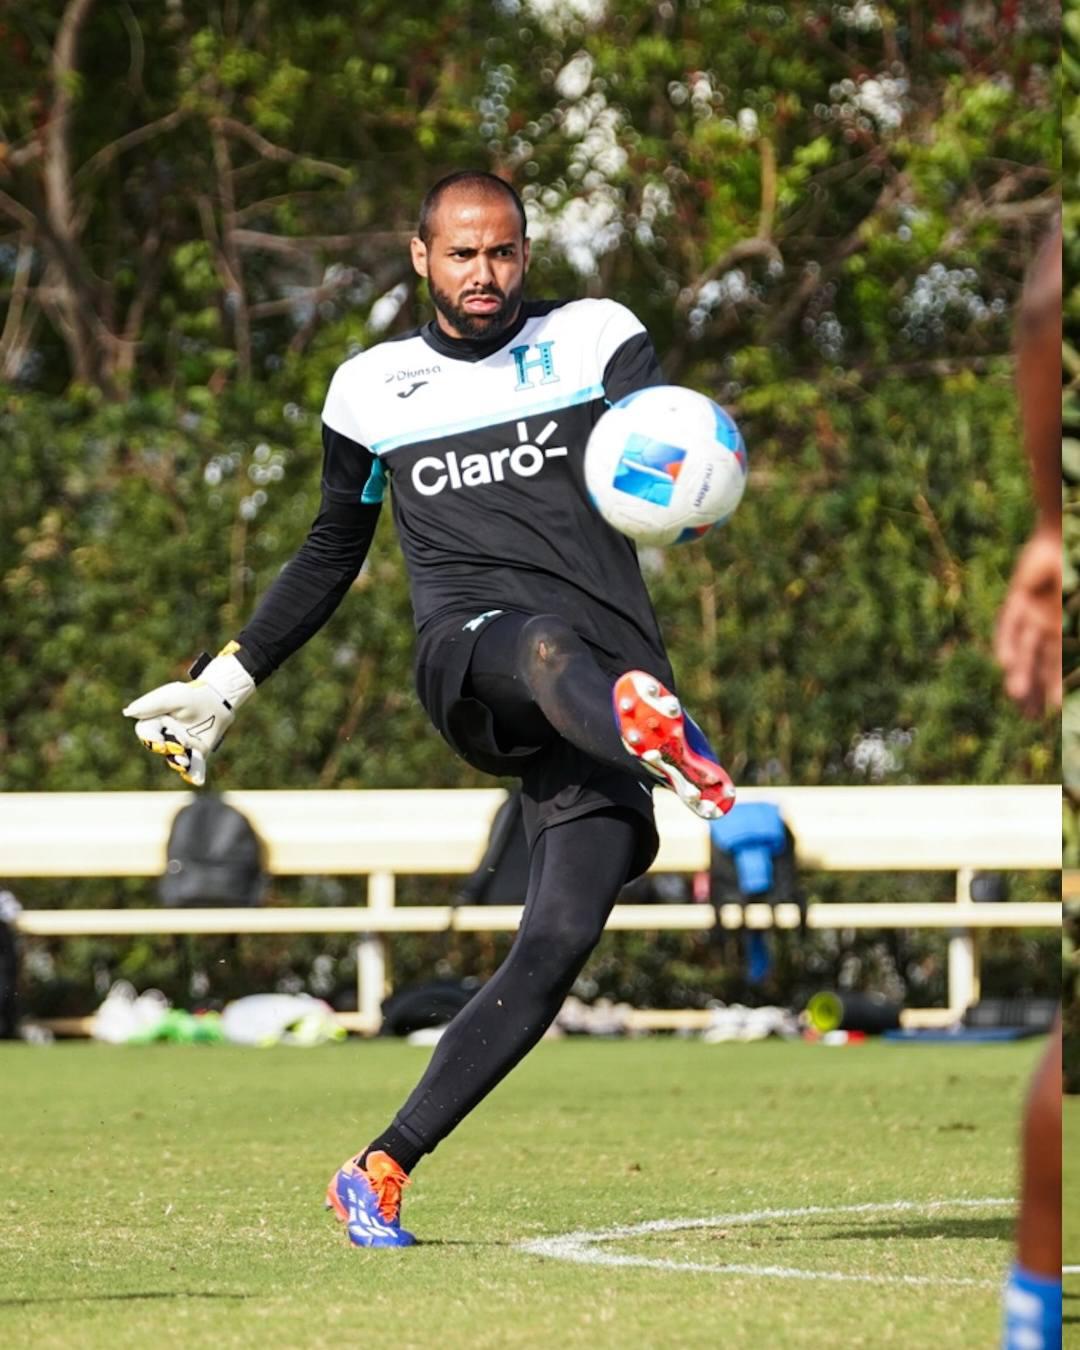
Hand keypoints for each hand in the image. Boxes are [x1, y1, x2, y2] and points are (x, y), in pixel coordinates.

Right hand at [123, 646, 255, 784]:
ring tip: (185, 760)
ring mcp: (181, 747)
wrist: (217, 701)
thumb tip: (127, 712)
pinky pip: (194, 767)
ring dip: (178, 762)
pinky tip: (199, 781)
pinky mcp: (197, 754)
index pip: (145, 732)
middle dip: (168, 748)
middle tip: (180, 746)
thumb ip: (152, 704)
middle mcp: (165, 737)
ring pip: (174, 759)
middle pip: (159, 747)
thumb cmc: (192, 696)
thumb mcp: (173, 696)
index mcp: (155, 721)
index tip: (159, 740)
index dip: (149, 738)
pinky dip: (195, 774)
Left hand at [994, 524, 1062, 716]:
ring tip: (1014, 695)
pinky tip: (1003, 662)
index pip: (1061, 667)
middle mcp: (1050, 625)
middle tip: (1028, 718)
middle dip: (1034, 690)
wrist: (1073, 536)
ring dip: (1019, 671)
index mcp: (1069, 630)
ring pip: (1022, 648)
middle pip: (1039, 664)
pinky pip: (1008, 623)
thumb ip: (1077, 646)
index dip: (1056, 690)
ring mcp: (1034, 612)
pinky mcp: (1018, 596)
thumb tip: (1079, 673)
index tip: (1052, 716)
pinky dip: (1006, 641)